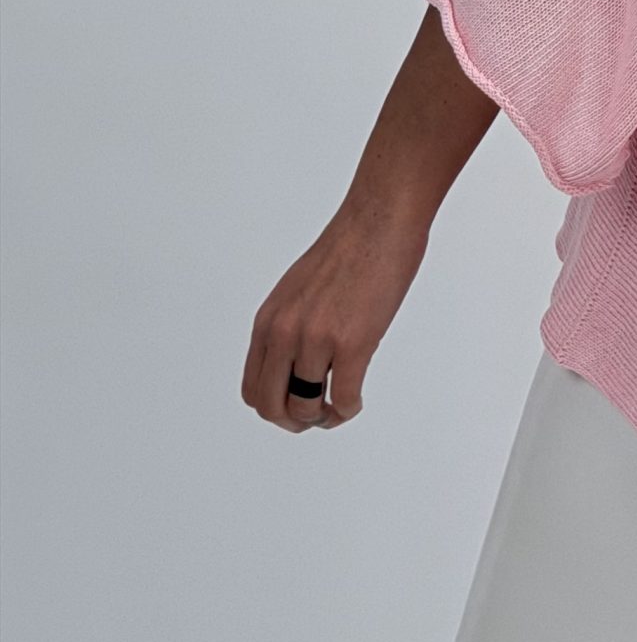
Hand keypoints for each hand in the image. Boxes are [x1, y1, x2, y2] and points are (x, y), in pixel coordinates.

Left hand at [241, 196, 429, 432]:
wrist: (379, 220)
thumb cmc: (348, 249)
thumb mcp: (298, 290)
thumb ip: (290, 326)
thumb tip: (298, 365)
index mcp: (268, 321)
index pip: (253, 388)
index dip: (274, 408)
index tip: (297, 405)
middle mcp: (285, 333)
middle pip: (272, 407)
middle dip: (295, 421)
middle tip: (318, 416)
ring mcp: (317, 339)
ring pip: (307, 408)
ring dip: (325, 417)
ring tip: (341, 407)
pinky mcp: (352, 342)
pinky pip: (343, 398)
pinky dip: (349, 409)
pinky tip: (358, 399)